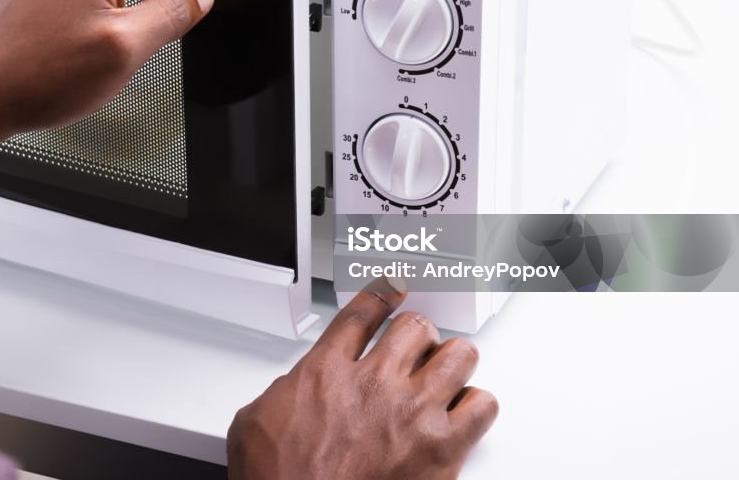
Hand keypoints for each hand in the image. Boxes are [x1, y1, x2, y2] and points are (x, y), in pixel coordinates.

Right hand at [227, 283, 497, 479]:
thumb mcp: (255, 422)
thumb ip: (283, 392)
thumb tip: (290, 391)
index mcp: (325, 371)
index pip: (363, 312)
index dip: (383, 294)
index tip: (394, 289)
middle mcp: (373, 383)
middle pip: (416, 326)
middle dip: (419, 335)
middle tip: (419, 348)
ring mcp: (412, 413)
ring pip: (458, 354)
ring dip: (452, 361)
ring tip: (447, 373)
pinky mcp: (442, 449)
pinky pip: (482, 406)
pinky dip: (477, 405)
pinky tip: (465, 413)